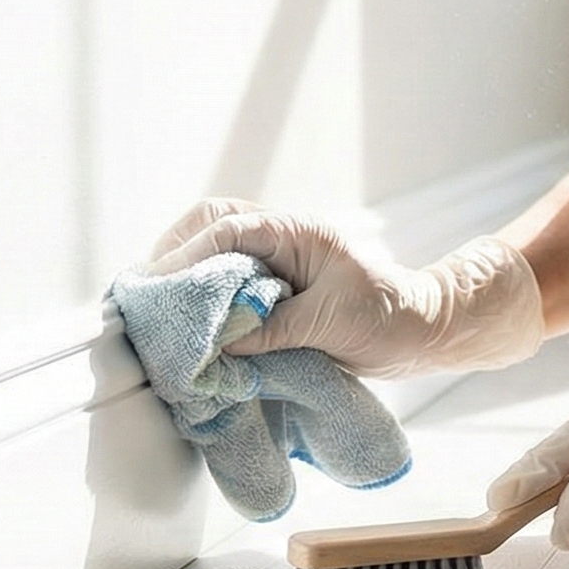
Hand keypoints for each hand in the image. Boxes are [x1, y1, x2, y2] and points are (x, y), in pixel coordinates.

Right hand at [144, 199, 543, 378]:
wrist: (422, 329)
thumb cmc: (390, 317)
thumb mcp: (331, 324)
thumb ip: (274, 329)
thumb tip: (221, 342)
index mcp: (294, 232)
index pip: (225, 231)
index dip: (187, 260)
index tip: (158, 290)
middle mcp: (280, 238)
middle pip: (209, 225)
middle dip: (173, 253)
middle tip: (145, 293)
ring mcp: (276, 260)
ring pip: (214, 248)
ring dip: (185, 272)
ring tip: (159, 307)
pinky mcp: (274, 286)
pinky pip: (228, 277)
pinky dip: (203, 294)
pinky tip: (188, 319)